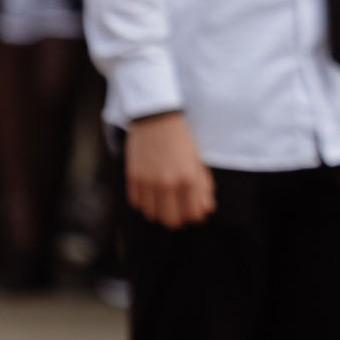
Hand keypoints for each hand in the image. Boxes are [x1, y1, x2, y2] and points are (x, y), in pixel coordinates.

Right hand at [127, 112, 217, 227]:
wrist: (157, 119)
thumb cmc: (182, 140)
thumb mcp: (198, 161)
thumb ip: (204, 186)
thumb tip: (207, 209)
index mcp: (188, 178)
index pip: (192, 214)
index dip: (195, 217)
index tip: (195, 212)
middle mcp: (167, 183)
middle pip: (170, 220)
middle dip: (177, 219)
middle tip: (180, 211)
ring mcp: (148, 181)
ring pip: (152, 214)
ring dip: (160, 212)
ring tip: (165, 201)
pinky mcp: (132, 178)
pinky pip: (137, 203)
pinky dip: (145, 203)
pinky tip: (152, 193)